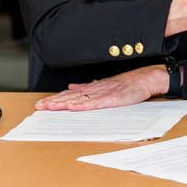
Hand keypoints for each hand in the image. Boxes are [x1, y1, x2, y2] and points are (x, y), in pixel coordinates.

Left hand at [34, 65, 169, 110]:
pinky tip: (73, 107)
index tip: (43, 103)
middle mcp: (96, 90)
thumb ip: (89, 87)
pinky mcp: (113, 98)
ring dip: (63, 104)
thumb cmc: (131, 84)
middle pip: (71, 97)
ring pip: (79, 99)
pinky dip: (83, 105)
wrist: (148, 78)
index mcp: (94, 88)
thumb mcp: (107, 85)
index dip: (56, 99)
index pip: (71, 94)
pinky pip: (95, 103)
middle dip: (54, 102)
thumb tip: (73, 87)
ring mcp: (104, 94)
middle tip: (39, 107)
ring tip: (49, 107)